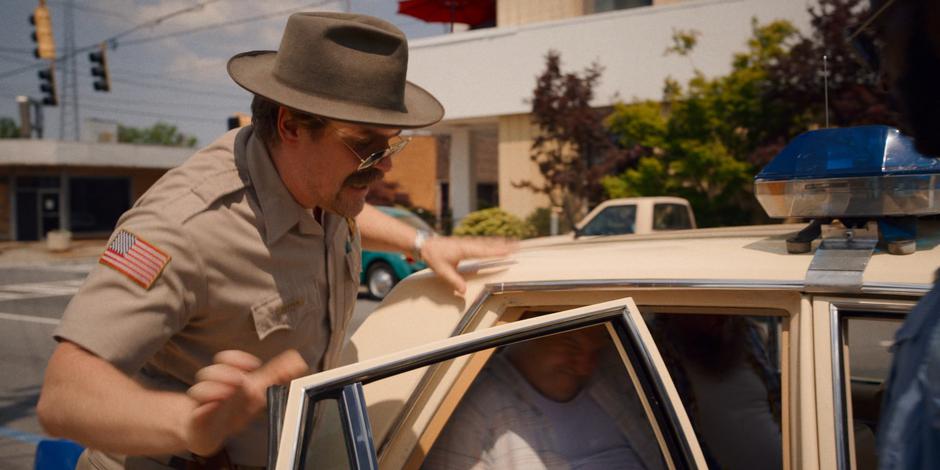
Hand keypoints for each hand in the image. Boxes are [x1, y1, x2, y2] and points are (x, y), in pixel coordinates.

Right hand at [182, 349, 308, 455]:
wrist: (207, 432)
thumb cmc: (232, 408)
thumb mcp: (257, 392)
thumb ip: (277, 376)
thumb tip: (298, 361)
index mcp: (230, 378)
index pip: (227, 360)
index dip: (237, 359)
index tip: (253, 365)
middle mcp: (215, 388)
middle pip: (211, 372)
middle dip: (225, 372)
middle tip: (240, 379)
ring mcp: (206, 404)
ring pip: (200, 390)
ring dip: (214, 389)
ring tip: (228, 392)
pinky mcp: (199, 422)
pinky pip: (196, 415)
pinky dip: (203, 411)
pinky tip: (211, 408)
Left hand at [420, 236, 515, 294]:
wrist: (425, 244)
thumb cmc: (433, 256)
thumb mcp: (442, 271)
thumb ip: (454, 281)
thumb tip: (464, 292)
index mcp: (465, 249)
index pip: (484, 251)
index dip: (497, 252)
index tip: (509, 252)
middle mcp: (468, 244)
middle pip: (489, 245)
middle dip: (504, 245)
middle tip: (518, 245)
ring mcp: (468, 242)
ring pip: (487, 242)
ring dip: (500, 242)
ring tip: (512, 242)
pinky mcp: (466, 243)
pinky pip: (482, 243)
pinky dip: (492, 243)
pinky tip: (496, 243)